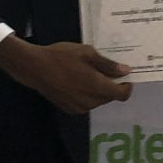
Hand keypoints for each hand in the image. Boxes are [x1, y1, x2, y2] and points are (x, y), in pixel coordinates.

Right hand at [0, 36, 131, 115]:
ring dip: (98, 91)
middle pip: (109, 97)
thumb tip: (126, 71)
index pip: (121, 95)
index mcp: (97, 86)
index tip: (125, 78)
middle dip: (110, 86)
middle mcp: (90, 101)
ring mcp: (79, 107)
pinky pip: (86, 104)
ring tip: (86, 75)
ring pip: (98, 101)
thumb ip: (108, 64)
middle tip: (102, 71)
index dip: (126, 87)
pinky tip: (77, 83)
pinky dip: (87, 95)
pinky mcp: (69, 109)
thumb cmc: (62, 56)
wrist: (35, 67)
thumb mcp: (87, 53)